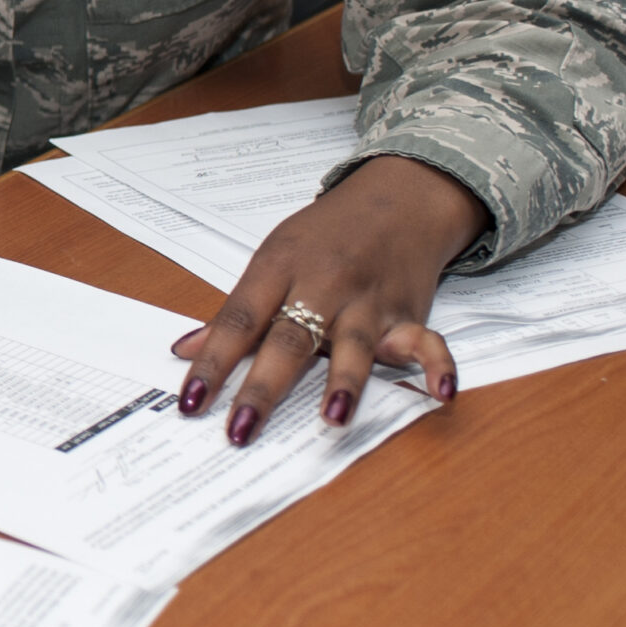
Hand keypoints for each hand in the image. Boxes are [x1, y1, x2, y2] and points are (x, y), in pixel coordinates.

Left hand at [169, 155, 488, 444]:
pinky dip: (437, 364)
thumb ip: (235, 312)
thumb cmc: (326, 235)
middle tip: (240, 429)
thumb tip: (186, 350)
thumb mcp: (272, 259)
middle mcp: (322, 285)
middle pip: (290, 339)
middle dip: (264, 387)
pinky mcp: (409, 312)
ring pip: (355, 342)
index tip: (191, 402)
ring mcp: (367, 300)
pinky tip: (440, 392)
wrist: (397, 198)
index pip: (239, 321)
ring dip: (345, 381)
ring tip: (332, 419)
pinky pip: (428, 339)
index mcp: (278, 268)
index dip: (213, 362)